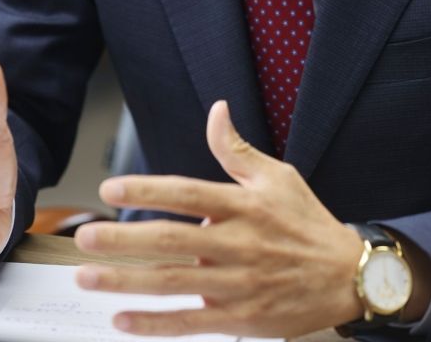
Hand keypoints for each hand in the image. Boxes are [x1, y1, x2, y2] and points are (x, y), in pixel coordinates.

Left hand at [74, 100, 365, 336]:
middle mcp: (237, 244)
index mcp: (244, 205)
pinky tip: (121, 319)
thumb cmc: (306, 222)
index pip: (187, 193)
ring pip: (173, 283)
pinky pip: (190, 323)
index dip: (147, 189)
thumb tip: (216, 109)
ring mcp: (237, 285)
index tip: (110, 188)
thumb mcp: (277, 176)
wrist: (347, 276)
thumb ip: (236, 148)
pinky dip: (154, 325)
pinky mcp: (240, 318)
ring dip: (126, 281)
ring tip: (88, 276)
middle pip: (171, 240)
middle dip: (123, 240)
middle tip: (83, 237)